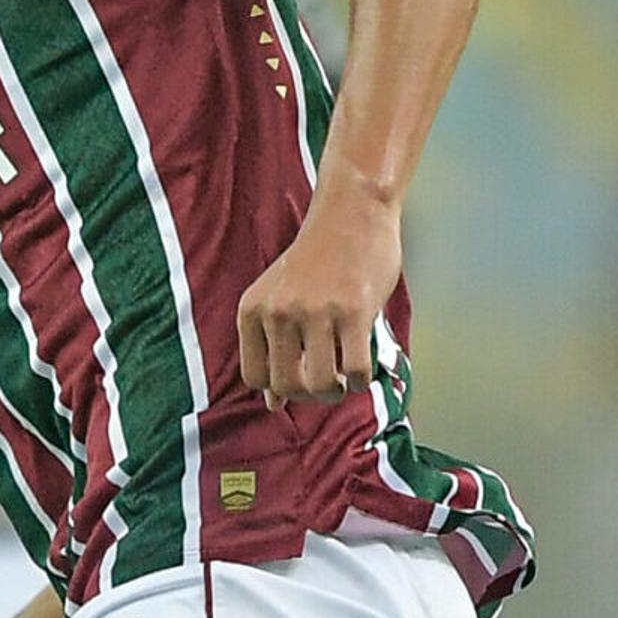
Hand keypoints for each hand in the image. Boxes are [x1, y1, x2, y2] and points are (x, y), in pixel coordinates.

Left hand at [236, 186, 400, 409]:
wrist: (351, 213)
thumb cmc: (318, 259)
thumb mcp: (278, 299)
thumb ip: (270, 347)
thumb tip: (271, 404)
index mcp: (253, 310)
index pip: (255, 377)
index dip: (279, 389)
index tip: (300, 381)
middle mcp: (278, 313)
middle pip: (286, 385)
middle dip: (310, 395)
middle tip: (328, 384)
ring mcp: (315, 312)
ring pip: (320, 383)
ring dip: (335, 393)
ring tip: (344, 381)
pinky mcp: (353, 311)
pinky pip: (355, 369)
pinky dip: (361, 381)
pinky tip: (364, 371)